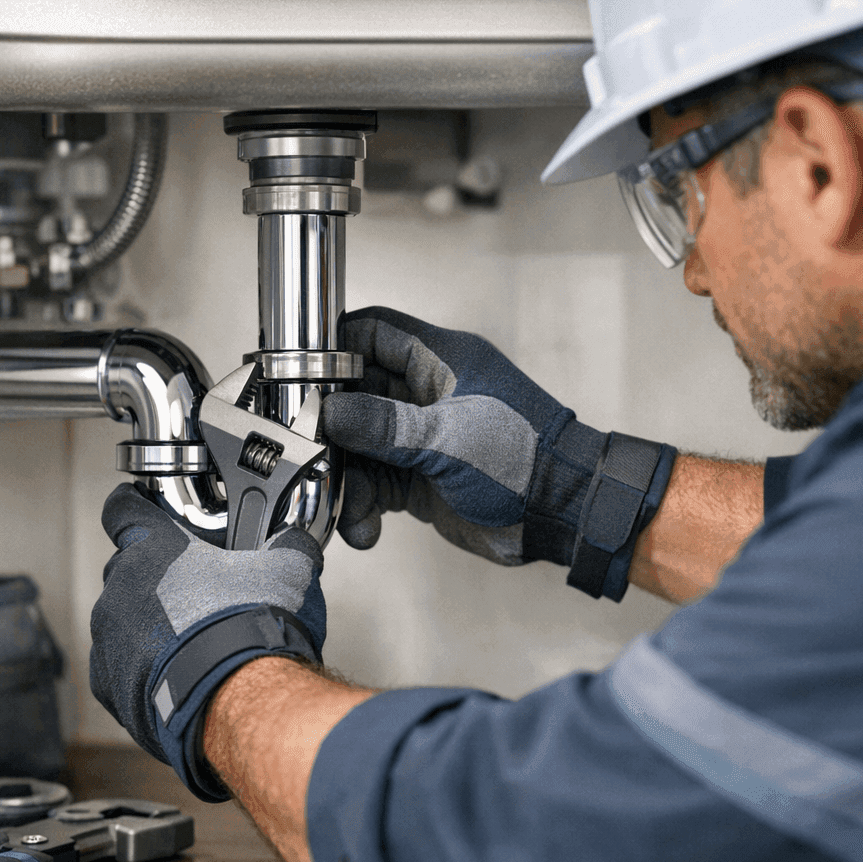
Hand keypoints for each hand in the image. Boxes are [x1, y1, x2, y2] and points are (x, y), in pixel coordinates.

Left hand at [90, 484, 325, 800]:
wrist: (236, 698)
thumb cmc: (251, 630)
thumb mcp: (287, 571)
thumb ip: (288, 543)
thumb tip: (296, 539)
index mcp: (155, 549)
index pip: (123, 508)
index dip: (134, 505)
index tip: (142, 509)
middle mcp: (121, 588)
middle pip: (127, 568)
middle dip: (155, 575)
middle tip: (195, 589)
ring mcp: (109, 638)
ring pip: (121, 619)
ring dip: (148, 624)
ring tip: (191, 639)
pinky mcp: (109, 683)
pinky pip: (119, 666)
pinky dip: (141, 667)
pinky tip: (177, 672)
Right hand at [321, 306, 675, 599]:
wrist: (563, 515)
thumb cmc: (526, 459)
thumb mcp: (450, 439)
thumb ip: (385, 426)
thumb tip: (331, 412)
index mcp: (442, 362)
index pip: (373, 332)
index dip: (333, 348)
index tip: (299, 374)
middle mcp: (428, 394)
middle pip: (355, 394)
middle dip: (330, 428)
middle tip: (310, 454)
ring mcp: (424, 437)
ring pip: (361, 446)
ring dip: (346, 478)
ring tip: (345, 508)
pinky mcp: (423, 478)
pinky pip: (377, 485)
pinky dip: (364, 506)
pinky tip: (365, 528)